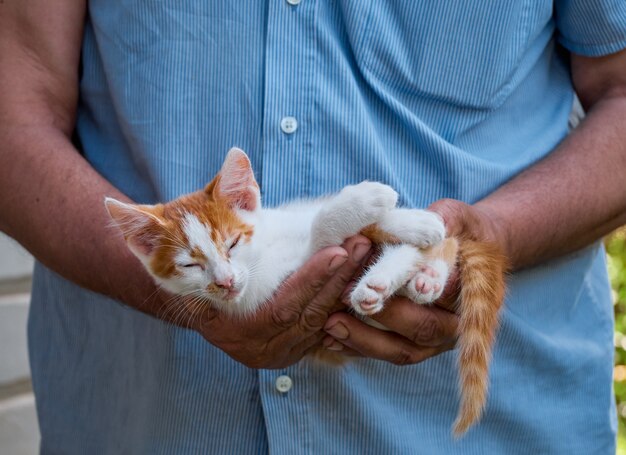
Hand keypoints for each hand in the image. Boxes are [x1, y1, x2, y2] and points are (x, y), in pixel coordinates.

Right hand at [191, 235, 371, 368]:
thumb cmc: (200, 282)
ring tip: (366, 256)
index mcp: (237, 331)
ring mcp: (280, 354)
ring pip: (322, 323)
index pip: (283, 307)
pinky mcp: (295, 351)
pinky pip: (327, 331)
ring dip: (346, 288)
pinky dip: (343, 305)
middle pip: (310, 314)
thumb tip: (241, 184)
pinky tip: (361, 281)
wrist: (197, 312)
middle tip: (363, 245)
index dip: (312, 279)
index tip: (338, 250)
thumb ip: (229, 250)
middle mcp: (261, 349)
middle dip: (339, 278)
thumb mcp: (206, 267)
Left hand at [322, 198, 504, 364]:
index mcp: (474, 292)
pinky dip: (359, 348)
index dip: (408, 288)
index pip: (440, 293)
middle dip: (383, 315)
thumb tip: (431, 227)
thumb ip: (444, 222)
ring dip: (364, 339)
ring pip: (401, 349)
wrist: (470, 253)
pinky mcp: (415, 348)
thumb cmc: (461, 230)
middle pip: (421, 327)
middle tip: (350, 300)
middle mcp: (456, 323)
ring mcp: (436, 341)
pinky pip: (386, 354)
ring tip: (331, 323)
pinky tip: (331, 339)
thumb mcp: (457, 217)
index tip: (377, 285)